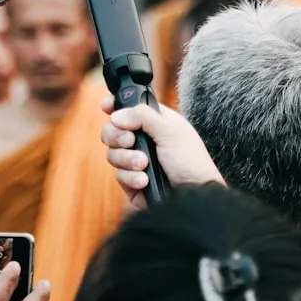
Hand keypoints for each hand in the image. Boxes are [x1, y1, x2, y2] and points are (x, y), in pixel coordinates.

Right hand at [100, 96, 223, 211]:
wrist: (193, 195)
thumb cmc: (190, 161)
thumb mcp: (170, 131)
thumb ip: (142, 116)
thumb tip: (115, 116)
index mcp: (155, 122)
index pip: (130, 108)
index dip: (115, 106)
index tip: (106, 107)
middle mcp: (144, 140)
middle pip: (113, 130)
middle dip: (118, 136)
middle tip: (131, 141)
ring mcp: (136, 161)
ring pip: (112, 153)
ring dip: (127, 159)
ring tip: (144, 164)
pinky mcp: (131, 181)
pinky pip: (119, 174)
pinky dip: (131, 177)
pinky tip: (145, 181)